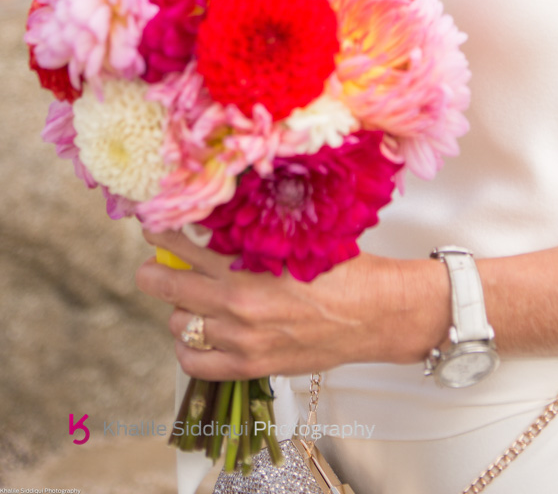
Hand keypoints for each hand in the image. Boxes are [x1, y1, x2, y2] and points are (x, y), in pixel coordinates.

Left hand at [137, 228, 447, 381]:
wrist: (376, 313)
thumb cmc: (344, 270)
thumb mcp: (297, 239)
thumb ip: (254, 235)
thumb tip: (217, 221)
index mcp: (248, 265)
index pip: (183, 245)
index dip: (161, 233)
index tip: (151, 224)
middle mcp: (237, 304)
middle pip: (166, 287)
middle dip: (154, 271)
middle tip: (153, 264)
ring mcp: (241, 340)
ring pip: (177, 324)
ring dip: (179, 309)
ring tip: (191, 299)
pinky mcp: (250, 366)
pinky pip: (194, 362)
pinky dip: (188, 347)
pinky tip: (197, 334)